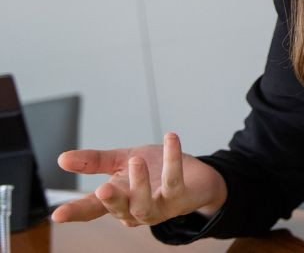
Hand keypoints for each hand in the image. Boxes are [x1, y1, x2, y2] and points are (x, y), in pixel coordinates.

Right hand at [52, 132, 227, 226]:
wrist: (196, 175)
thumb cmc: (156, 170)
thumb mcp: (122, 161)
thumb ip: (95, 161)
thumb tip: (62, 159)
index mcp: (118, 200)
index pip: (92, 208)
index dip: (75, 212)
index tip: (57, 214)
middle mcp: (135, 209)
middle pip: (119, 210)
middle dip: (111, 201)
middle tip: (103, 188)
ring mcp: (159, 208)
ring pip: (145, 205)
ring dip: (140, 184)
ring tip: (136, 160)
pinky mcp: (180, 200)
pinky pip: (174, 181)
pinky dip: (173, 160)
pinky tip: (171, 139)